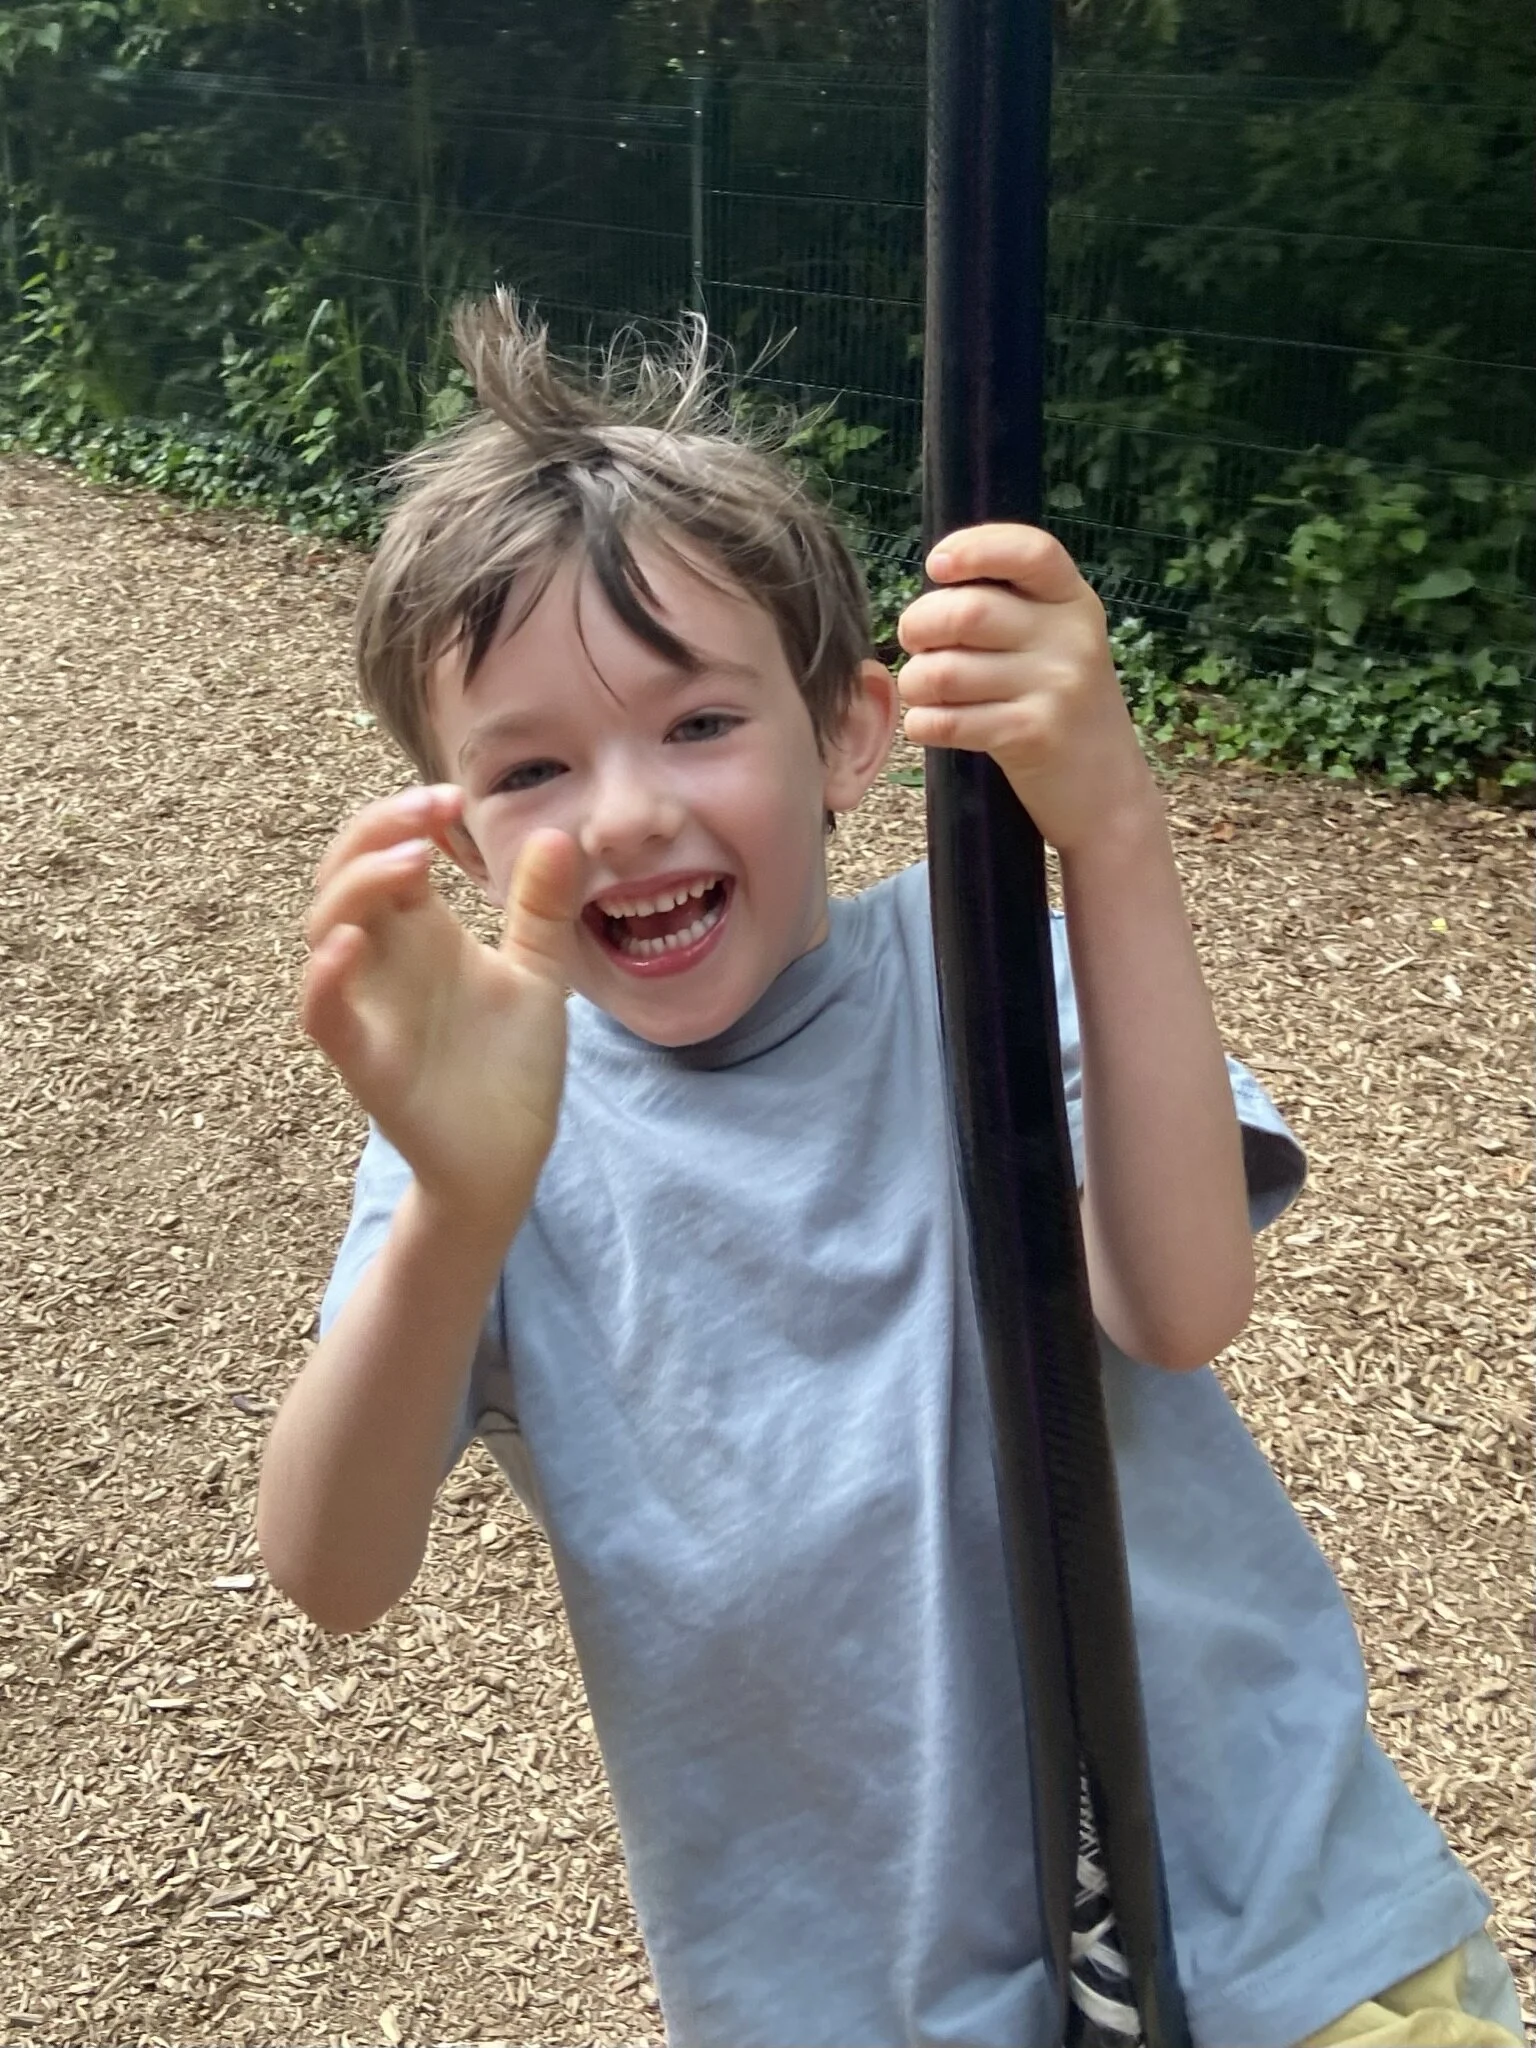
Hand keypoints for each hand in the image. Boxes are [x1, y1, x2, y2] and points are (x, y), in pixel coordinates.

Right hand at [301, 786, 580, 1238]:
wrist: (508, 1158)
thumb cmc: (509, 1067)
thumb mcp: (537, 974)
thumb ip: (540, 909)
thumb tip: (558, 834)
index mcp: (420, 934)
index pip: (386, 854)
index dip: (404, 816)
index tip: (454, 797)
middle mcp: (384, 962)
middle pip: (342, 877)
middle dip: (374, 832)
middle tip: (429, 810)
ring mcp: (369, 1008)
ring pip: (323, 932)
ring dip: (355, 887)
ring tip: (411, 862)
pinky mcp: (366, 1062)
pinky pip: (324, 1015)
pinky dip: (325, 978)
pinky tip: (350, 945)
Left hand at [896, 524, 1155, 854]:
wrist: (1107, 792)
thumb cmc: (1061, 709)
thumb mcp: (1056, 644)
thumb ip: (1010, 609)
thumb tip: (934, 586)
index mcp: (1074, 602)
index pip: (1029, 550)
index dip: (975, 548)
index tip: (937, 566)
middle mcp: (1072, 638)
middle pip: (967, 612)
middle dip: (919, 626)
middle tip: (914, 644)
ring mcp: (1057, 687)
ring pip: (946, 671)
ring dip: (915, 682)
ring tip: (922, 691)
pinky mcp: (1033, 735)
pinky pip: (949, 721)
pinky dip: (924, 724)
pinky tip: (930, 725)